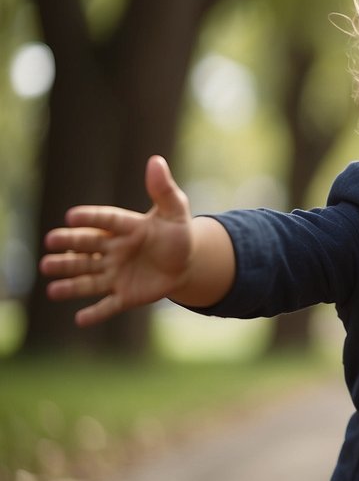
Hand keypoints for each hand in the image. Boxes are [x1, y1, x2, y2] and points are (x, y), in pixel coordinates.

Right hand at [41, 156, 193, 326]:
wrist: (188, 263)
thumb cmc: (177, 234)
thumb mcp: (175, 211)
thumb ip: (163, 190)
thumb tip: (155, 160)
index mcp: (125, 228)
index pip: (105, 222)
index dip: (91, 219)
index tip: (72, 217)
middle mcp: (113, 251)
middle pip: (87, 252)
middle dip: (68, 252)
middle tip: (48, 249)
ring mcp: (116, 274)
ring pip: (89, 279)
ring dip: (70, 283)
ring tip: (50, 286)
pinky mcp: (125, 296)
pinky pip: (108, 306)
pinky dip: (96, 314)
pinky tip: (79, 320)